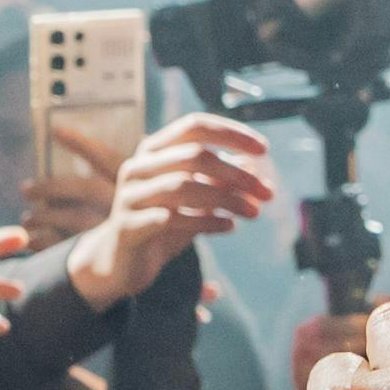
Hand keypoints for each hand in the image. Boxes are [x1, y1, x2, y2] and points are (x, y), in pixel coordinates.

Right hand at [70, 113, 285, 308]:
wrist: (122, 262)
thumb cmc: (163, 223)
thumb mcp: (196, 199)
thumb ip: (219, 182)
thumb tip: (254, 168)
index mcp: (154, 151)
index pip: (194, 127)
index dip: (230, 133)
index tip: (263, 149)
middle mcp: (138, 167)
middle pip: (195, 156)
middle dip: (236, 173)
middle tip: (267, 192)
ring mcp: (130, 196)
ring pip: (184, 186)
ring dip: (226, 199)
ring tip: (254, 212)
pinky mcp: (128, 227)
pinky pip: (171, 219)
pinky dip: (205, 222)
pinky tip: (229, 227)